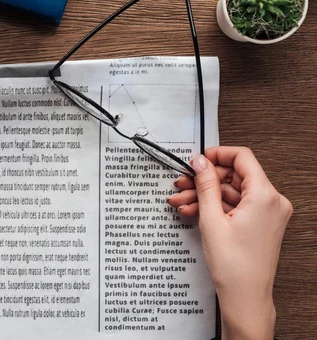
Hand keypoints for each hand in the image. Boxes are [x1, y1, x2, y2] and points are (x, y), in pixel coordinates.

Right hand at [168, 147, 291, 339]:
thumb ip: (205, 185)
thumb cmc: (234, 266)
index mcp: (265, 196)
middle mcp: (272, 202)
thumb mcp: (211, 220)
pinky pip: (235, 205)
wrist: (245, 297)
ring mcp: (267, 213)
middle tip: (182, 183)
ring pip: (231, 192)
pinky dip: (215, 207)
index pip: (242, 158)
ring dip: (205, 195)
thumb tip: (200, 162)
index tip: (198, 159)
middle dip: (204, 180)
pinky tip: (193, 211)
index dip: (217, 155)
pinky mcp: (260, 223)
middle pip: (234, 176)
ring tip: (181, 201)